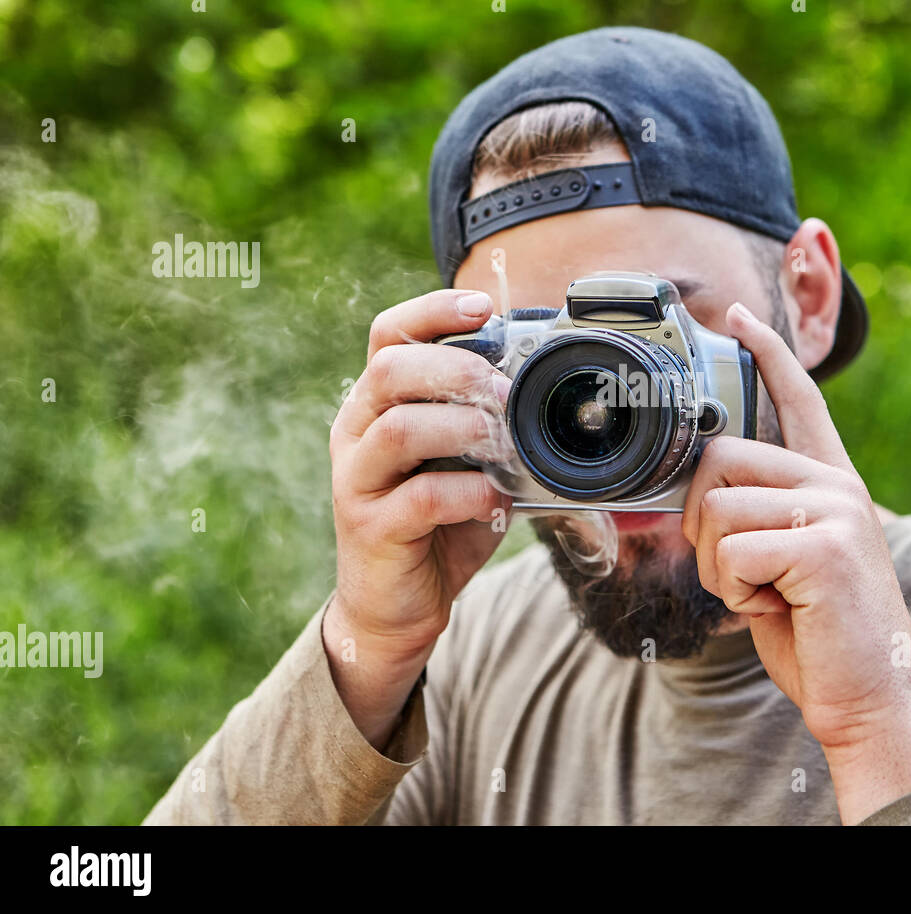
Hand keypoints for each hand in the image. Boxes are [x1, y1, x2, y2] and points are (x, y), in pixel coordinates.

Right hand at [325, 288, 511, 745]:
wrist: (394, 606)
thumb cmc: (437, 522)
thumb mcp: (465, 460)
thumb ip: (489, 422)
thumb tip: (550, 384)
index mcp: (377, 403)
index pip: (388, 333)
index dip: (433, 311)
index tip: (482, 307)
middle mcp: (357, 432)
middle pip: (390, 370)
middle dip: (458, 371)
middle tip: (505, 393)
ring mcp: (357, 480)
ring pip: (398, 428)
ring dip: (462, 428)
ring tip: (501, 443)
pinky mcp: (371, 528)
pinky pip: (418, 497)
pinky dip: (466, 492)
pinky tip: (494, 499)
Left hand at [681, 301, 910, 822]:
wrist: (872, 702)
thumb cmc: (819, 637)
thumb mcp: (779, 566)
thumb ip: (749, 522)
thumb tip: (684, 498)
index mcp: (832, 484)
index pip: (800, 401)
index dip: (767, 357)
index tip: (738, 320)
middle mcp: (838, 484)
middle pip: (720, 457)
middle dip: (701, 522)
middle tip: (739, 572)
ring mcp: (836, 509)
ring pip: (717, 508)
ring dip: (718, 568)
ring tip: (768, 596)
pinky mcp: (825, 545)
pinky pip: (731, 552)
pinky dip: (735, 592)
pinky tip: (779, 610)